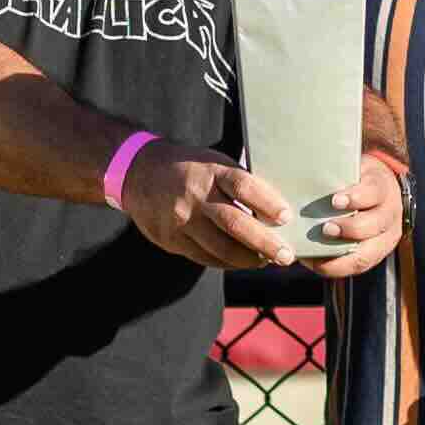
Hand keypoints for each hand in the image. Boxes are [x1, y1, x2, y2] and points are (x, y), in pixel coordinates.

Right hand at [119, 144, 303, 273]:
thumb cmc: (189, 168)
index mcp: (210, 171)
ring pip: (221, 248)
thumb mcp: (213, 162)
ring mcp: (181, 221)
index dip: (267, 202)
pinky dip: (228, 262)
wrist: (138, 173)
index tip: (286, 217)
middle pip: (234, 223)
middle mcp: (195, 196)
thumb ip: (239, 183)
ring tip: (267, 261)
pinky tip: (242, 261)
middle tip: (286, 255)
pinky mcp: (172, 240)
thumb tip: (275, 209)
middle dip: (265, 243)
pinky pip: (205, 257)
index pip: (242, 186)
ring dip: (248, 259)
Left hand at [296, 150, 409, 278]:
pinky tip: (315, 263)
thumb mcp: (356, 169)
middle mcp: (390, 216)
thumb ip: (338, 174)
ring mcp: (386, 239)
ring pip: (367, 253)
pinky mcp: (376, 255)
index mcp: (384, 189)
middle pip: (375, 225)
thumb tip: (305, 176)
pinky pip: (357, 266)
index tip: (335, 200)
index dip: (356, 197)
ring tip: (316, 251)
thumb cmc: (358, 180)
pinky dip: (335, 267)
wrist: (383, 194)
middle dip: (349, 229)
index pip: (374, 192)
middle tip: (324, 228)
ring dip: (339, 255)